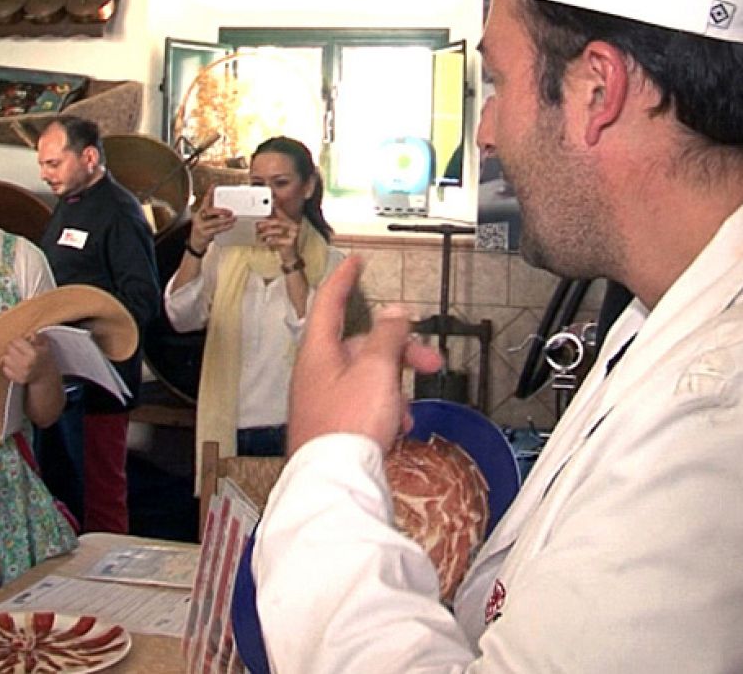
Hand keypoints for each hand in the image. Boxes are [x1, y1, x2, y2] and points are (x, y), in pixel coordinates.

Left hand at [1, 334, 52, 384]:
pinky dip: (8, 366)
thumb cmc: (44, 356)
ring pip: (5, 359)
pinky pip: (5, 369)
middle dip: (12, 346)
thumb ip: (38, 337)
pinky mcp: (17, 379)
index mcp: (34, 353)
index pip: (16, 341)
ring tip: (15, 355)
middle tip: (16, 347)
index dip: (18, 339)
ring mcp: (22, 372)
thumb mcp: (46, 344)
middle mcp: (27, 363)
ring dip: (9, 355)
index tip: (20, 341)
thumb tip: (30, 334)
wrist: (46, 375)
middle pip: (9, 349)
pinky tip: (14, 364)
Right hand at [188, 188, 236, 251]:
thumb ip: (212, 215)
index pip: (204, 201)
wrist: (195, 244)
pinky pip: (216, 229)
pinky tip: (230, 225)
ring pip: (215, 221)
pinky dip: (225, 227)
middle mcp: (198, 218)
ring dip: (226, 220)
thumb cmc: (203, 230)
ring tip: (233, 219)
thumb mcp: (205, 220)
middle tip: (230, 211)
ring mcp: (200, 226)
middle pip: (209, 211)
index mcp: (199, 212)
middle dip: (221, 210)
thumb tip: (226, 211)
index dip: (209, 193)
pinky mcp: (204, 234)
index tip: (213, 186)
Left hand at [255, 211, 299, 262]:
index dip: (274, 209)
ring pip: (277, 230)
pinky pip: (277, 240)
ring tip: (259, 234)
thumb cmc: (282, 244)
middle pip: (279, 221)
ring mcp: (293, 235)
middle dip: (267, 223)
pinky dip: (269, 241)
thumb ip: (272, 224)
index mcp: (291, 222)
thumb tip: (262, 217)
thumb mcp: (278, 233)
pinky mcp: (290, 243)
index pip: (281, 214)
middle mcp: (294, 227)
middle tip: (258, 225)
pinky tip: (265, 242)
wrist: (290, 257)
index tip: (265, 209)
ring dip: (266, 232)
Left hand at [286, 257, 442, 454]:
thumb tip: (394, 313)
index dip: (344, 279)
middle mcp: (316, 372)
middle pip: (359, 344)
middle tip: (426, 359)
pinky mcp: (333, 424)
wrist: (335, 480)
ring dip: (394, 387)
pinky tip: (397, 426)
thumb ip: (387, 336)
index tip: (354, 262)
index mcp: (319, 351)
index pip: (330, 302)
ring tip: (407, 408)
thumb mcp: (377, 370)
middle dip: (397, 350)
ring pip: (366, 377)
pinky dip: (385, 409)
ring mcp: (323, 399)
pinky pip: (364, 404)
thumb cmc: (348, 427)